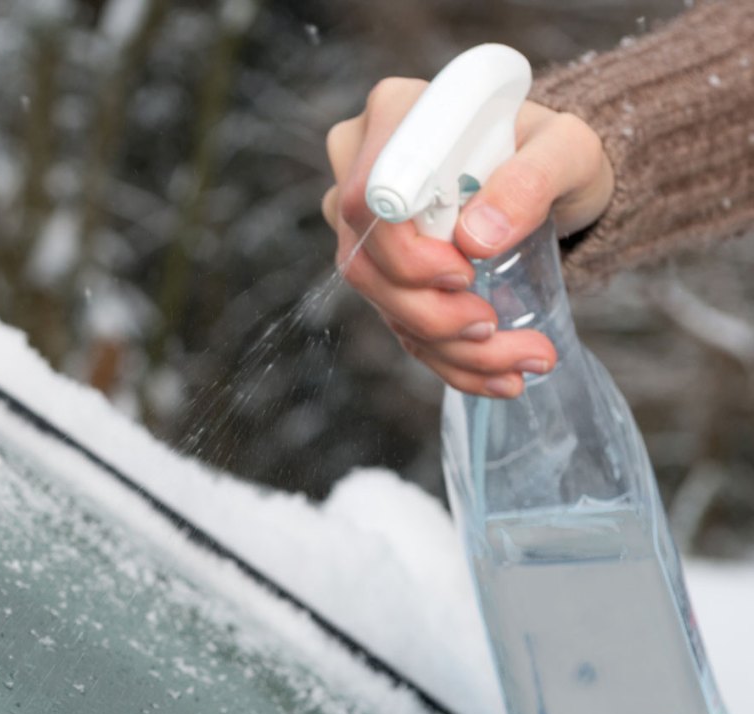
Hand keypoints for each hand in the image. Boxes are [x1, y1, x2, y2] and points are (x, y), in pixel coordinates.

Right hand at [322, 77, 613, 397]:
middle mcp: (364, 168)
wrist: (552, 178)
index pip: (369, 197)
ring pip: (381, 301)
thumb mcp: (569, 149)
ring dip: (447, 347)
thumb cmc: (555, 150)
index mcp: (397, 116)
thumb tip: (477, 238)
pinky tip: (499, 377)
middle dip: (430, 313)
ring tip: (519, 361)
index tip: (465, 272)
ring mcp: (366, 223)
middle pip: (364, 260)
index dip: (405, 250)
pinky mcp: (382, 267)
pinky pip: (399, 323)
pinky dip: (449, 360)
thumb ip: (532, 178)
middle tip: (493, 327)